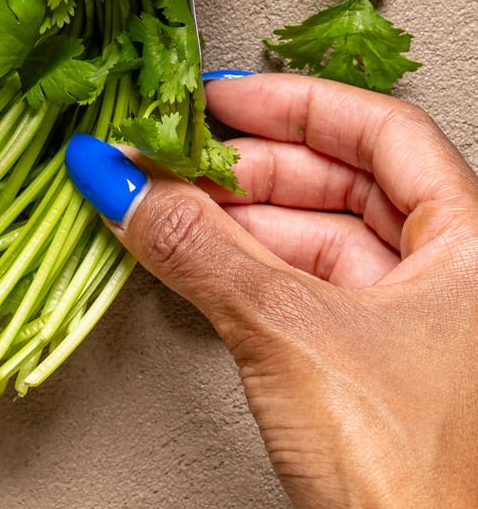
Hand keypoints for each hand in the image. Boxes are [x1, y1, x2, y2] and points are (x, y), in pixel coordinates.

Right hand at [66, 74, 477, 508]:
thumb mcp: (287, 332)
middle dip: (246, 168)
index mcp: (473, 241)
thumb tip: (126, 184)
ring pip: (321, 242)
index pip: (379, 129)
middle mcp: (457, 275)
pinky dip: (248, 275)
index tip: (219, 98)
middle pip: (343, 183)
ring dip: (236, 223)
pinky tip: (194, 263)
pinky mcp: (384, 379)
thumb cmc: (416, 477)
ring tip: (161, 207)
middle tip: (170, 156)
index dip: (293, 103)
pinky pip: (310, 296)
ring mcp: (423, 330)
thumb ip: (198, 247)